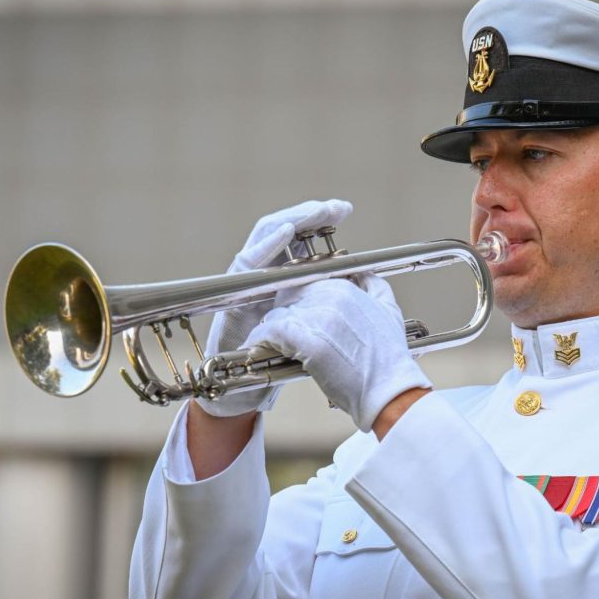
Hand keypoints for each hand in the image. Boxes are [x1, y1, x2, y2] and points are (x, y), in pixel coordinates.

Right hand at [198, 199, 352, 417]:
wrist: (243, 391)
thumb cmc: (278, 359)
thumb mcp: (313, 325)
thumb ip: (331, 302)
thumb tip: (367, 278)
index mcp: (282, 279)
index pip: (300, 239)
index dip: (320, 221)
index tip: (345, 210)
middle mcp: (262, 274)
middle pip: (283, 231)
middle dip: (309, 215)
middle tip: (336, 207)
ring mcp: (245, 282)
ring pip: (264, 238)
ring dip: (291, 221)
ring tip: (315, 211)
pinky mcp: (231, 295)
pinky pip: (247, 263)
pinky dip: (266, 245)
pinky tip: (285, 234)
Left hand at [244, 275, 432, 431]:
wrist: (388, 390)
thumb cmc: (388, 358)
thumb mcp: (389, 310)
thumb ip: (374, 284)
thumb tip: (362, 274)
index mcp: (345, 288)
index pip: (306, 282)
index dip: (296, 299)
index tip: (292, 313)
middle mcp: (330, 298)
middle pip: (288, 296)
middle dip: (282, 312)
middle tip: (277, 330)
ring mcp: (317, 318)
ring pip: (277, 313)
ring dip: (270, 328)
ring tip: (265, 342)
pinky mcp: (306, 341)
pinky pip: (271, 332)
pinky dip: (261, 340)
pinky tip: (257, 349)